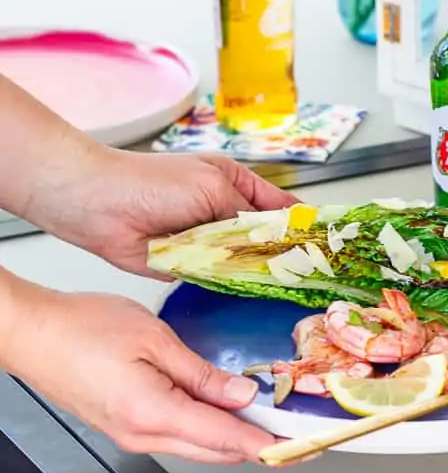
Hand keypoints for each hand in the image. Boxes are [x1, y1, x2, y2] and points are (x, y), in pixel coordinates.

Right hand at [4, 281, 276, 464]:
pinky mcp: (126, 425)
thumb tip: (241, 394)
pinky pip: (179, 434)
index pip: (226, 439)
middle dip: (260, 444)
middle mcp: (143, 434)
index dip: (268, 445)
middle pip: (217, 450)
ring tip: (271, 417)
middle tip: (297, 433)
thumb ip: (203, 373)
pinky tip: (227, 408)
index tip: (300, 447)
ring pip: (199, 445)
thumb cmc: (81, 328)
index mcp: (153, 414)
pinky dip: (210, 426)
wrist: (31, 333)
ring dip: (235, 435)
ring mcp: (132, 434)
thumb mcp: (155, 340)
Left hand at [32, 150, 297, 277]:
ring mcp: (209, 241)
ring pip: (246, 261)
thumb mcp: (213, 186)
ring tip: (290, 283)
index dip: (303, 223)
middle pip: (267, 237)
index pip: (281, 206)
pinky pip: (220, 279)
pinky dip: (232, 284)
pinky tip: (253, 290)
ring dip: (260, 270)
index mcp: (236, 185)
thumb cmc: (150, 182)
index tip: (327, 242)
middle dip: (287, 251)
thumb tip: (277, 237)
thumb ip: (248, 215)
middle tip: (315, 270)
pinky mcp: (190, 265)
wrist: (97, 205)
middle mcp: (225, 214)